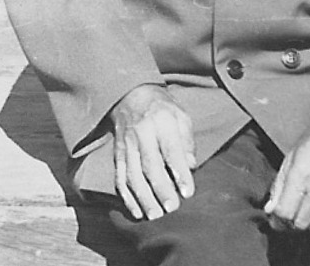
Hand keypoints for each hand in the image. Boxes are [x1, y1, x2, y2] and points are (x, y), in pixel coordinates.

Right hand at [109, 84, 195, 220]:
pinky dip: (127, 197)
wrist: (130, 95)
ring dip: (143, 197)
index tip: (187, 192)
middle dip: (161, 189)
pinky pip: (120, 178)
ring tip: (155, 215)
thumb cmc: (162, 109)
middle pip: (150, 165)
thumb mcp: (181, 116)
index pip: (171, 150)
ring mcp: (127, 145)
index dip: (179, 172)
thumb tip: (191, 166)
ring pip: (133, 175)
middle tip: (172, 208)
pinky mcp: (117, 154)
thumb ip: (187, 140)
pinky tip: (137, 211)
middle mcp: (142, 134)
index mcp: (162, 122)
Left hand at [264, 101, 309, 234]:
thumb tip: (270, 209)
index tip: (276, 215)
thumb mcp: (293, 154)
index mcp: (300, 174)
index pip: (284, 213)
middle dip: (291, 222)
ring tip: (306, 214)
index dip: (276, 218)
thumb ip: (279, 184)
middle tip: (291, 213)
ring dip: (308, 225)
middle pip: (299, 224)